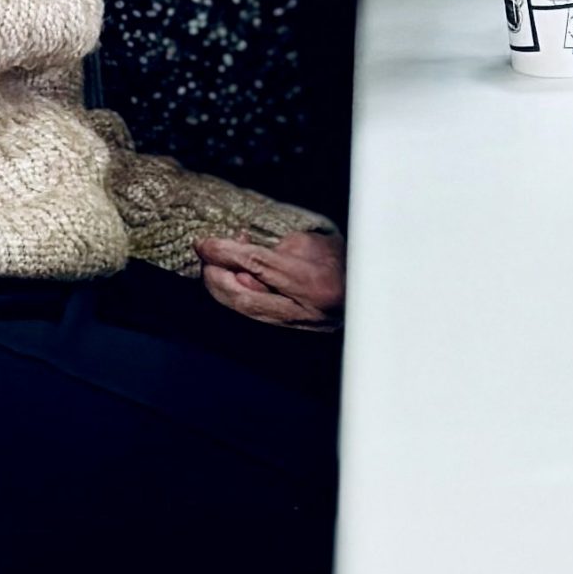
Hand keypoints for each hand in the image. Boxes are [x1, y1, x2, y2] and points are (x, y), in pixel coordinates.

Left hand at [196, 228, 344, 329]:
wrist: (368, 290)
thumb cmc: (343, 260)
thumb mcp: (313, 243)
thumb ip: (277, 249)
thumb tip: (241, 251)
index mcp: (312, 281)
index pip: (257, 265)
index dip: (226, 253)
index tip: (204, 243)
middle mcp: (303, 310)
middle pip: (244, 298)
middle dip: (216, 277)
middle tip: (205, 258)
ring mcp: (297, 324)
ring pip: (247, 311)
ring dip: (223, 289)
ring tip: (215, 267)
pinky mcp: (292, 330)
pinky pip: (256, 315)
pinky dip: (239, 297)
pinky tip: (235, 280)